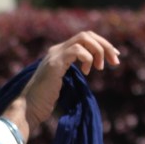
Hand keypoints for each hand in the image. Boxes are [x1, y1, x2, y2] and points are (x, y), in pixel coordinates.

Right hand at [1, 31, 120, 139]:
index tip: (114, 57)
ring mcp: (55, 55)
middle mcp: (57, 49)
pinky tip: (87, 71)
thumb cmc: (45, 101)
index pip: (85, 38)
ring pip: (84, 38)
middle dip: (105, 45)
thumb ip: (73, 73)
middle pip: (87, 35)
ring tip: (101, 67)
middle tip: (115, 62)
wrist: (29, 108)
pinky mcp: (55, 63)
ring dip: (98, 51)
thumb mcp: (63, 83)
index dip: (102, 44)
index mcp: (60, 53)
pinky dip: (87, 58)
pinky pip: (76, 50)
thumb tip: (89, 69)